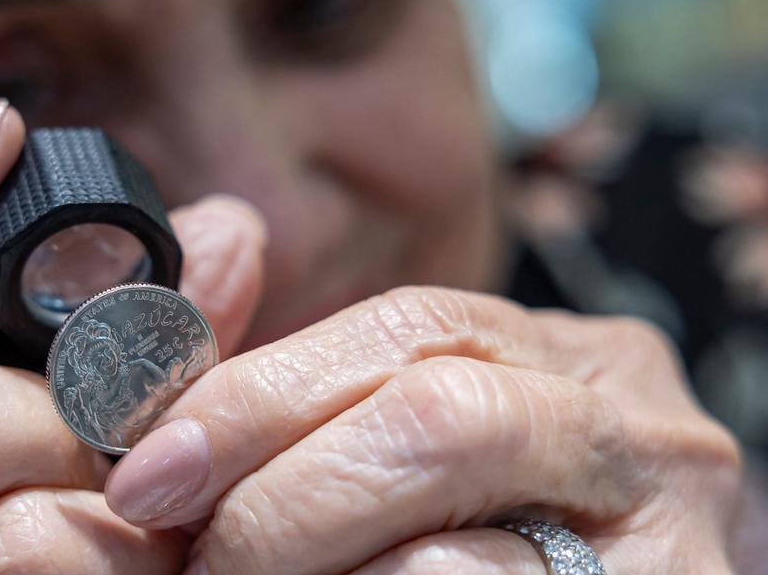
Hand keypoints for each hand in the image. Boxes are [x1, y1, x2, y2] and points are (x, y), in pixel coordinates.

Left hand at [105, 286, 741, 573]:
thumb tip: (208, 274)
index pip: (407, 326)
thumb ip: (303, 384)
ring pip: (455, 554)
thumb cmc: (459, 540)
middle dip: (280, 499)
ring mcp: (670, 531)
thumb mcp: (390, 441)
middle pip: (435, 417)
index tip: (151, 470)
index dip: (260, 395)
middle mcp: (633, 422)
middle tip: (201, 559)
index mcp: (560, 357)